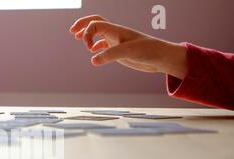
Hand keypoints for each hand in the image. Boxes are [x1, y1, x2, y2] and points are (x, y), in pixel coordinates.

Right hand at [69, 15, 187, 79]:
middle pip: (95, 22)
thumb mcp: (128, 52)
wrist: (161, 57)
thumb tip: (93, 60)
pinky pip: (104, 45)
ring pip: (98, 33)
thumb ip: (110, 55)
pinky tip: (94, 54)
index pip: (95, 24)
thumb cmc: (148, 51)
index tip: (89, 49)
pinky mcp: (119, 50)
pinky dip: (96, 47)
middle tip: (72, 31)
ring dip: (87, 35)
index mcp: (116, 30)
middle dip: (82, 25)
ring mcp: (117, 41)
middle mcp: (115, 33)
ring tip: (78, 38)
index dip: (87, 34)